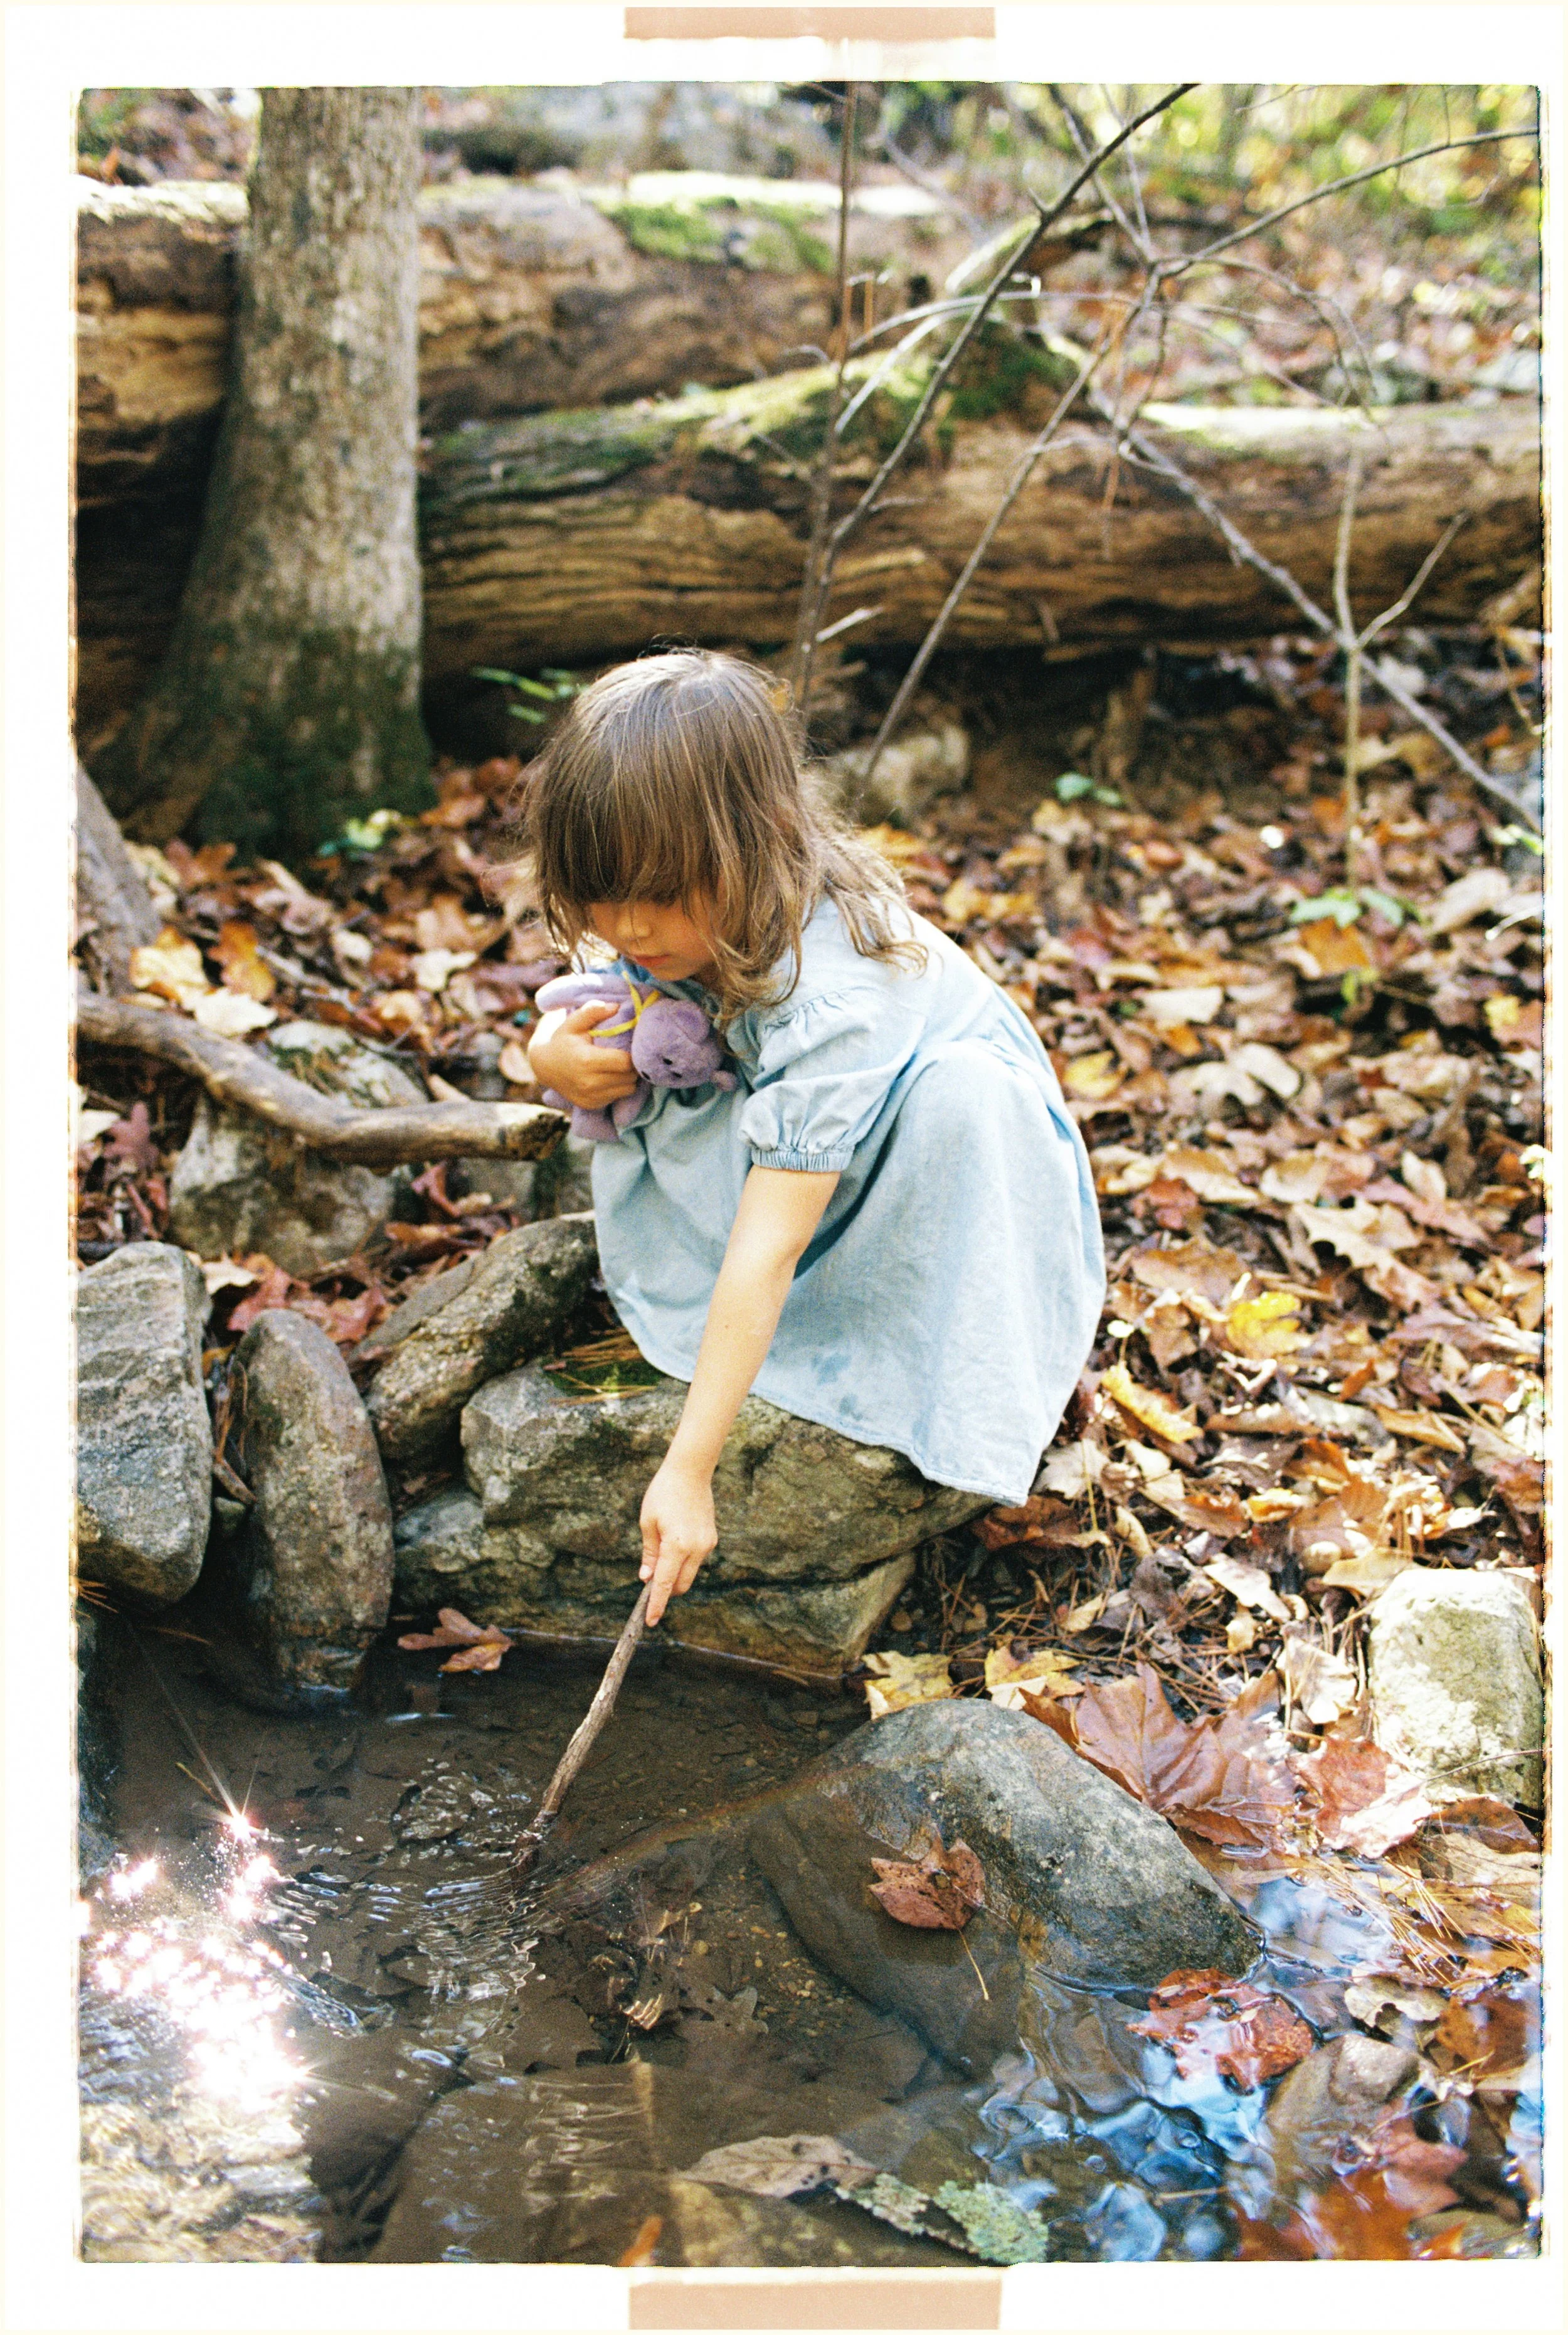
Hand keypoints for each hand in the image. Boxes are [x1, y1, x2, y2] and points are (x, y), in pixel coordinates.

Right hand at [526, 1001, 639, 1109]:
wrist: (545, 1066)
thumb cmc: (563, 1040)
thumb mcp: (574, 1022)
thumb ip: (593, 1011)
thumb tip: (616, 1006)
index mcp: (587, 1061)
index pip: (625, 1062)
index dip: (632, 1054)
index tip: (630, 1046)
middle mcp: (589, 1083)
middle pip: (629, 1076)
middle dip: (632, 1066)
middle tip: (625, 1055)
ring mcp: (591, 1097)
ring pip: (628, 1089)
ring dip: (627, 1077)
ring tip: (618, 1066)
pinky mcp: (592, 1105)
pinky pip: (618, 1097)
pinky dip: (618, 1087)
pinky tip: (609, 1076)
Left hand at [639, 1456, 715, 1625]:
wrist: (690, 1471)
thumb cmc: (663, 1494)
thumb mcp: (648, 1523)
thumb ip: (649, 1554)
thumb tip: (647, 1578)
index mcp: (677, 1546)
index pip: (665, 1584)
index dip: (657, 1604)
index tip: (650, 1621)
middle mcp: (696, 1549)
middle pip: (681, 1585)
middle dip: (666, 1590)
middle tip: (649, 1580)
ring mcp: (706, 1544)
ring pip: (689, 1573)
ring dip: (675, 1573)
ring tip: (661, 1549)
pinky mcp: (711, 1538)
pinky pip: (695, 1559)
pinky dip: (683, 1561)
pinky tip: (674, 1540)